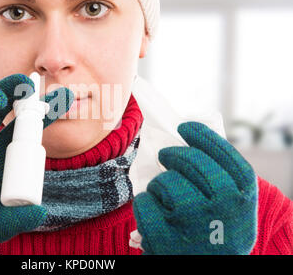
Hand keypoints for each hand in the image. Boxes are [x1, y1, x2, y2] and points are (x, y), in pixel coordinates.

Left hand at [133, 121, 257, 254]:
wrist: (206, 270)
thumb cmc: (217, 236)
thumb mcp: (235, 212)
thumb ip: (224, 181)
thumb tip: (194, 143)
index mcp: (243, 197)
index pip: (223, 155)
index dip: (203, 137)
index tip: (185, 127)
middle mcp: (221, 205)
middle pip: (191, 162)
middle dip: (173, 154)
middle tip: (165, 155)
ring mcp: (191, 220)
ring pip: (164, 181)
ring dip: (159, 184)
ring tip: (165, 198)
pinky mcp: (162, 234)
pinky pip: (144, 201)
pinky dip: (145, 204)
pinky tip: (155, 214)